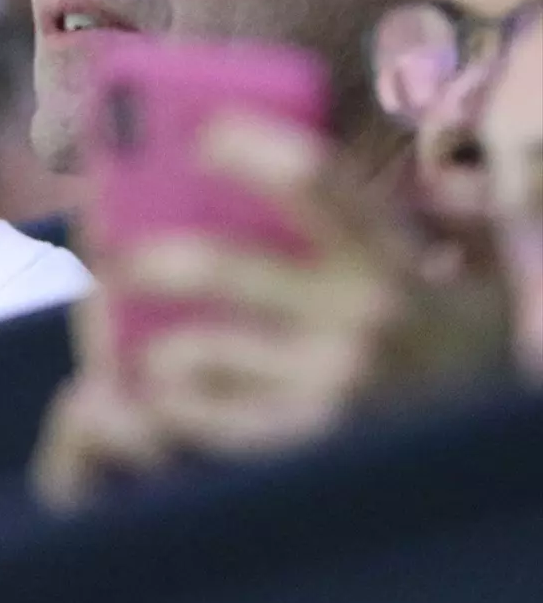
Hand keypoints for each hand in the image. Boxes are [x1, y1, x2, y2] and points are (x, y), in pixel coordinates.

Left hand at [33, 114, 508, 510]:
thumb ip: (436, 218)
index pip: (314, 180)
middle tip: (100, 246)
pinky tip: (147, 393)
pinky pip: (203, 417)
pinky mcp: (303, 446)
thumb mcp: (477, 275)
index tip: (203, 133)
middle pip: (219, 265)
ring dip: (145, 339)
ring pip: (197, 348)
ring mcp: (327, 389)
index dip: (250, 147)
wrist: (502, 468)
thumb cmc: (466, 352)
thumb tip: (386, 169)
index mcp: (390, 264)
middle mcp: (358, 322)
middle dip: (144, 251)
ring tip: (116, 335)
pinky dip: (165, 402)